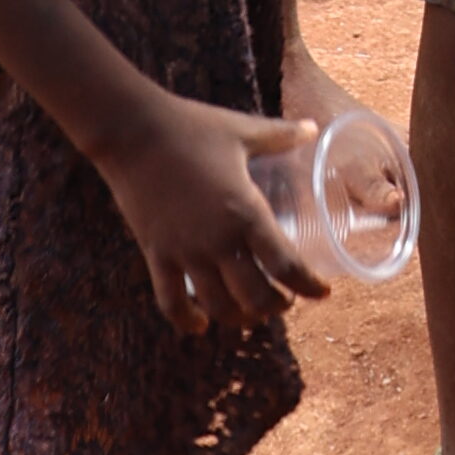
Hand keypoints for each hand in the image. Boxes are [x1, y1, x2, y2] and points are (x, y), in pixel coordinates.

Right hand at [96, 96, 309, 336]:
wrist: (132, 131)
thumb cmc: (191, 127)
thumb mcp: (242, 131)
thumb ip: (280, 135)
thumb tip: (313, 128)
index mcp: (246, 212)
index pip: (286, 265)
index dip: (309, 285)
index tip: (323, 293)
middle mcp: (218, 240)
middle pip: (255, 296)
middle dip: (275, 306)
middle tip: (285, 301)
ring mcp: (185, 252)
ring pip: (218, 306)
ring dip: (239, 317)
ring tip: (250, 314)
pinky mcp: (156, 254)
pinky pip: (171, 301)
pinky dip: (187, 321)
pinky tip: (200, 326)